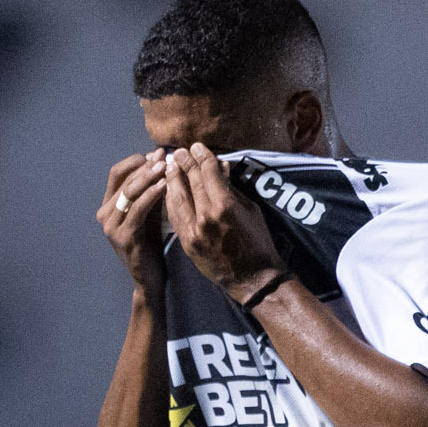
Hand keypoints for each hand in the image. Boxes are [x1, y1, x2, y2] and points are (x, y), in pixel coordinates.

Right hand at [97, 151, 168, 290]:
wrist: (149, 278)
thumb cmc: (151, 244)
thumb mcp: (150, 212)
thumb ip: (151, 190)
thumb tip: (159, 159)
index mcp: (108, 207)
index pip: (116, 173)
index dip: (135, 161)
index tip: (155, 154)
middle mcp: (104, 215)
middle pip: (124, 180)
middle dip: (145, 166)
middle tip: (163, 157)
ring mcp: (111, 226)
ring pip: (130, 192)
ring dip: (149, 177)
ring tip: (166, 167)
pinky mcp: (123, 236)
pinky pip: (138, 209)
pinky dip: (152, 194)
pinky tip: (165, 186)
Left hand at [165, 145, 283, 300]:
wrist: (253, 280)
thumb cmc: (258, 243)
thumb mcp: (251, 211)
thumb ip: (232, 188)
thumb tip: (220, 166)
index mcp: (225, 206)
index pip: (208, 173)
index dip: (201, 156)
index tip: (196, 146)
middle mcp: (206, 216)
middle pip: (190, 182)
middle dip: (183, 163)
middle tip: (177, 151)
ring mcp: (193, 231)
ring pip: (176, 198)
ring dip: (171, 180)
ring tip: (169, 167)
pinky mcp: (186, 243)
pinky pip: (174, 216)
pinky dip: (170, 200)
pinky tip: (168, 190)